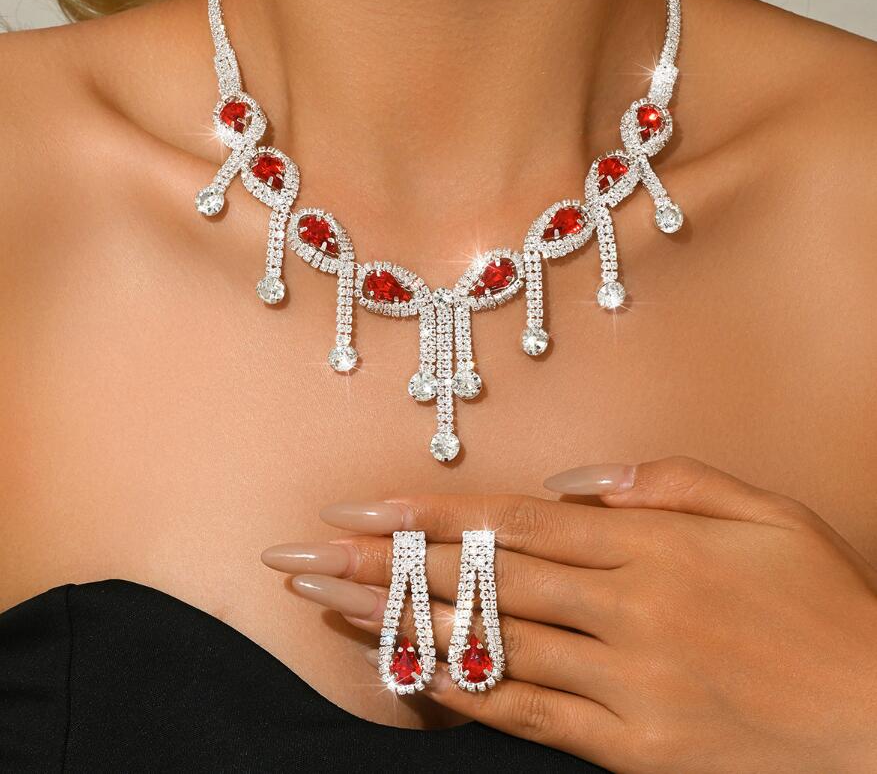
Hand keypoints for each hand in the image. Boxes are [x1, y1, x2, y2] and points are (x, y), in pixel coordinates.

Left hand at [262, 457, 876, 772]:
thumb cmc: (830, 610)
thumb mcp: (769, 514)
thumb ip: (668, 483)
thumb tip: (571, 483)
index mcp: (650, 549)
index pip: (511, 524)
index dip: (427, 515)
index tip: (357, 508)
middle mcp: (623, 610)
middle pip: (478, 580)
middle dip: (380, 564)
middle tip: (301, 554)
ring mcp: (622, 683)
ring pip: (487, 645)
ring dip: (396, 623)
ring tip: (323, 606)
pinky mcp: (628, 748)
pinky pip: (526, 713)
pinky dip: (459, 692)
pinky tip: (400, 673)